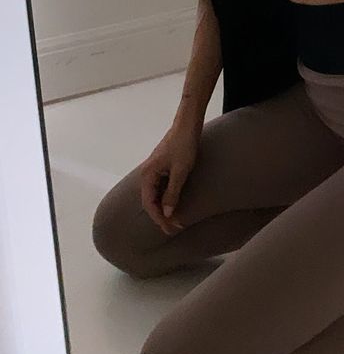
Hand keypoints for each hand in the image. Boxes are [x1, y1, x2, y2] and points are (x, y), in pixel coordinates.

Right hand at [139, 121, 201, 235]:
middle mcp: (147, 174)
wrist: (187, 125)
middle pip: (150, 201)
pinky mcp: (162, 167)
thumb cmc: (183, 146)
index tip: (170, 229)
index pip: (149, 204)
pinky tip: (175, 204)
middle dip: (161, 216)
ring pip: (155, 195)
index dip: (159, 218)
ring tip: (175, 220)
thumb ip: (172, 193)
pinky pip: (161, 187)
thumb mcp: (180, 172)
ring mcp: (154, 170)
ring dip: (164, 208)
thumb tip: (167, 213)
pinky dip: (167, 198)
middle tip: (174, 228)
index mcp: (147, 175)